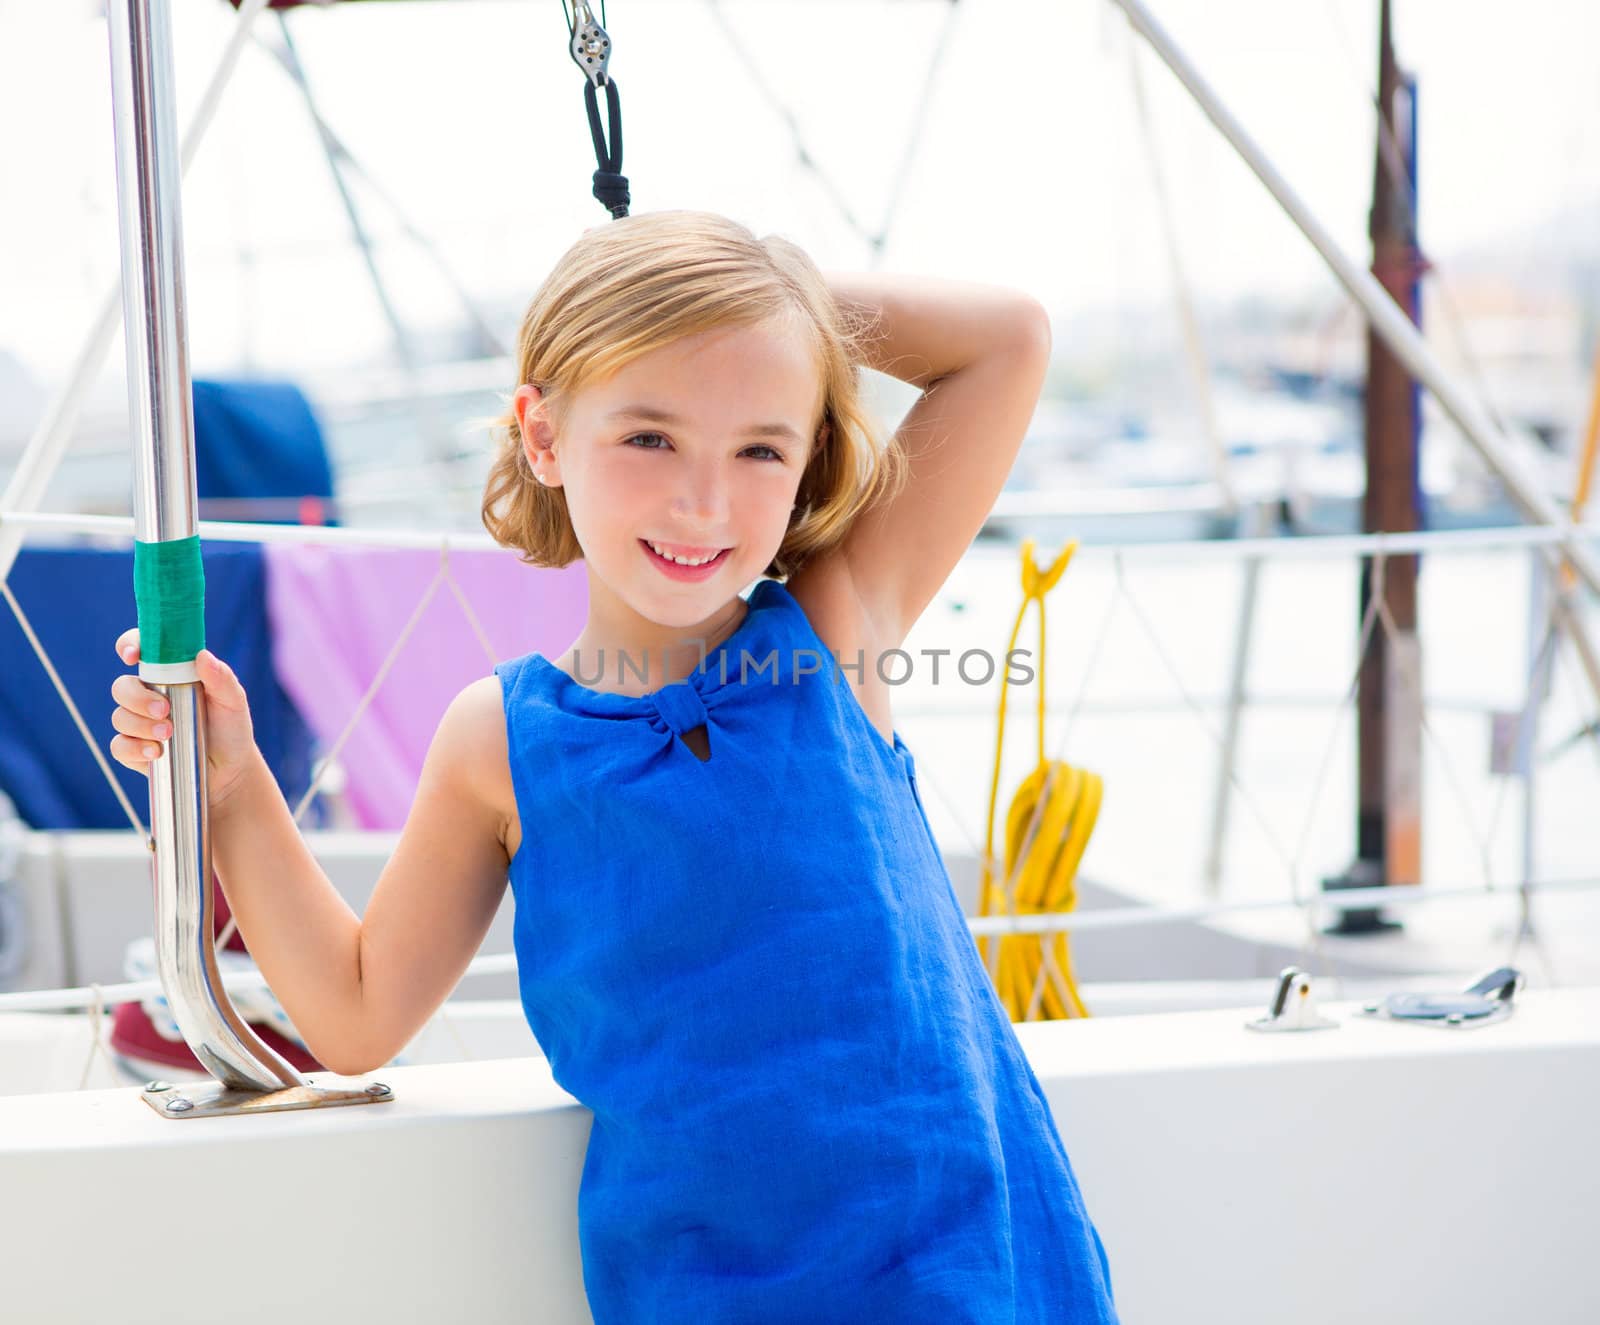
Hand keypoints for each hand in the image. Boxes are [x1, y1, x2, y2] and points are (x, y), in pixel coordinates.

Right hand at [110, 629, 259, 809]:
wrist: (230, 770)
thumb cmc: (231, 729)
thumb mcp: (233, 702)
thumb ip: (221, 678)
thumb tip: (202, 655)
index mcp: (169, 675)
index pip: (141, 651)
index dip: (130, 645)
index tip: (133, 656)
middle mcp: (149, 696)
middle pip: (122, 687)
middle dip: (138, 698)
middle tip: (164, 710)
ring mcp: (139, 723)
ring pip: (119, 717)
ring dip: (141, 725)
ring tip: (169, 734)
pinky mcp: (134, 750)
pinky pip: (119, 746)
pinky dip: (134, 748)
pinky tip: (156, 753)